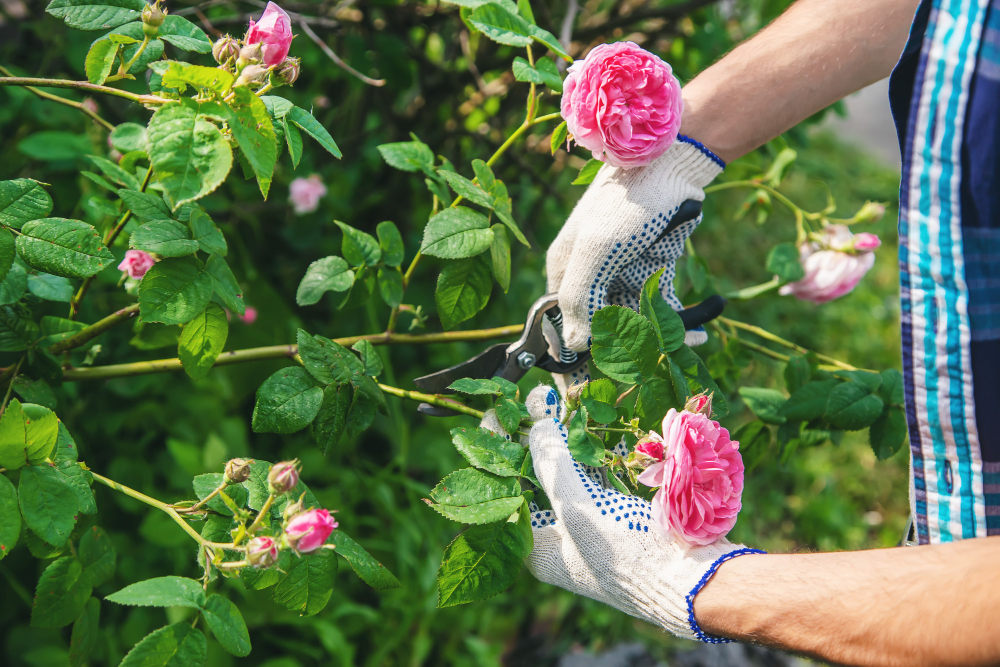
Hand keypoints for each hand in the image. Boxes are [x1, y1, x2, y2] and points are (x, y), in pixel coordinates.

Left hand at [484, 384, 762, 640]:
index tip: (498, 412)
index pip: (507, 488)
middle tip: (535, 399)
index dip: (500, 449)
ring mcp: (593, 527)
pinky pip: (601, 475)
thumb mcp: (579, 510)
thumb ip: (552, 464)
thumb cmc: (630, 558)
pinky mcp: (622, 514)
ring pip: (571, 472)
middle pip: (539, 477)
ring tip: (561, 402)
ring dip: (568, 437)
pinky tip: (594, 421)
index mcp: (539, 549)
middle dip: (537, 437)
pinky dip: (597, 449)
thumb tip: (536, 423)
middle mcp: (561, 539)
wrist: (698, 583)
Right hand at [547, 137, 722, 351]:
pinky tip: (699, 333)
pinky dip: (680, 321)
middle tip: (658, 364)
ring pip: (638, 320)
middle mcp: (591, 275)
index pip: (564, 325)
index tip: (598, 383)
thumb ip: (580, 297)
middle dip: (633, 348)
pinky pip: (662, 305)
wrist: (675, 161)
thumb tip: (574, 344)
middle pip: (604, 327)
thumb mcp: (598, 248)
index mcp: (566, 270)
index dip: (580, 356)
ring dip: (662, 335)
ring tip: (691, 343)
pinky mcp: (653, 266)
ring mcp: (622, 272)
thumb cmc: (629, 201)